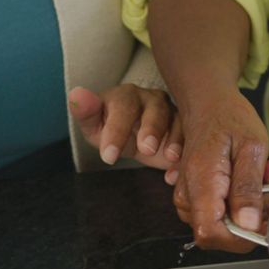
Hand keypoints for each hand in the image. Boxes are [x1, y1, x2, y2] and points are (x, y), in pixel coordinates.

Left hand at [68, 85, 182, 171]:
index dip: (116, 131)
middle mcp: (153, 99)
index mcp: (126, 96)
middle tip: (146, 150)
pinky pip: (191, 138)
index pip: (123, 108)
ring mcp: (174, 112)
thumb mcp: (95, 126)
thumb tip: (77, 94)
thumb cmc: (113, 131)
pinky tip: (173, 174)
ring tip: (169, 158)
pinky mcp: (188, 128)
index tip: (109, 157)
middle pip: (156, 110)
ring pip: (178, 121)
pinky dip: (185, 156)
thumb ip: (86, 113)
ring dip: (175, 139)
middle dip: (152, 129)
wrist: (137, 140)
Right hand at [171, 90, 268, 251]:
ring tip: (263, 175)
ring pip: (224, 225)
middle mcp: (189, 195)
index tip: (265, 220)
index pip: (210, 233)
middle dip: (254, 217)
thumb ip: (249, 188)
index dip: (240, 238)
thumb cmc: (229, 119)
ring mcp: (189, 198)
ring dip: (252, 207)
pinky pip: (222, 214)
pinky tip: (252, 180)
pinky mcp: (196, 198)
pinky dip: (243, 203)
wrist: (208, 104)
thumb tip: (249, 225)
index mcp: (201, 183)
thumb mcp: (251, 148)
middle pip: (220, 233)